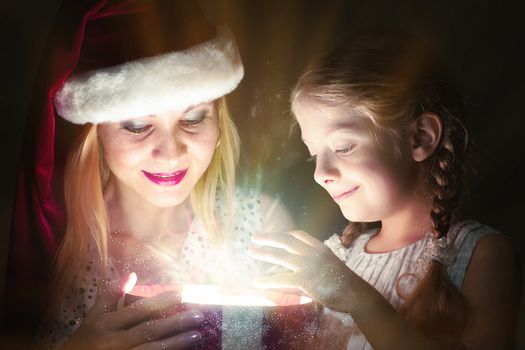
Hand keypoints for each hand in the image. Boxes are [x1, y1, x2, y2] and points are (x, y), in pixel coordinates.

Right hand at [62, 279, 202, 349]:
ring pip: (153, 349)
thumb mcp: (94, 316)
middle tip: (198, 315)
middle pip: (149, 330)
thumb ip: (112, 296)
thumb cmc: (86, 340)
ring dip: (176, 342)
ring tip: (196, 334)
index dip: (160, 302)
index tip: (181, 294)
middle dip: (175, 322)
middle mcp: (114, 342)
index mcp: (106, 324)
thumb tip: (132, 274)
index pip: (138, 311)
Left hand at [250, 230, 357, 312]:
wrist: (356, 294)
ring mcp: (307, 264)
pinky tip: (256, 282)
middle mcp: (312, 252)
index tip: (277, 235)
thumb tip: (302, 268)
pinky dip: (266, 280)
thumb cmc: (346, 284)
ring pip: (279, 255)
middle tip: (255, 237)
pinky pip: (280, 278)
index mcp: (320, 248)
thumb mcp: (331, 266)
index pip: (300, 235)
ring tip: (251, 251)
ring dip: (263, 252)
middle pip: (286, 240)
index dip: (286, 234)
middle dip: (269, 238)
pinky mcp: (303, 279)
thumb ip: (317, 263)